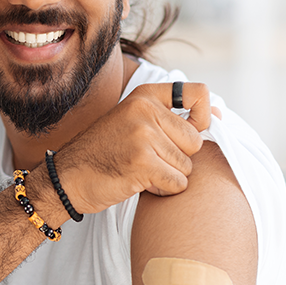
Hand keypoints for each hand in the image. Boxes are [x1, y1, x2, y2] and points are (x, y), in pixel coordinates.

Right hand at [55, 82, 213, 213]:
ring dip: (168, 176)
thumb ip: (173, 117)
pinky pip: (177, 183)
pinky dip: (162, 191)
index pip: (199, 94)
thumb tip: (218, 113)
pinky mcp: (142, 162)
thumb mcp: (134, 122)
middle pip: (195, 141)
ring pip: (186, 166)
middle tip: (147, 159)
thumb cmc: (104, 153)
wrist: (67, 177)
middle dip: (178, 158)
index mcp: (144, 96)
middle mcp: (145, 110)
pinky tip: (138, 182)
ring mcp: (143, 135)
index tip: (193, 129)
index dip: (204, 116)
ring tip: (138, 170)